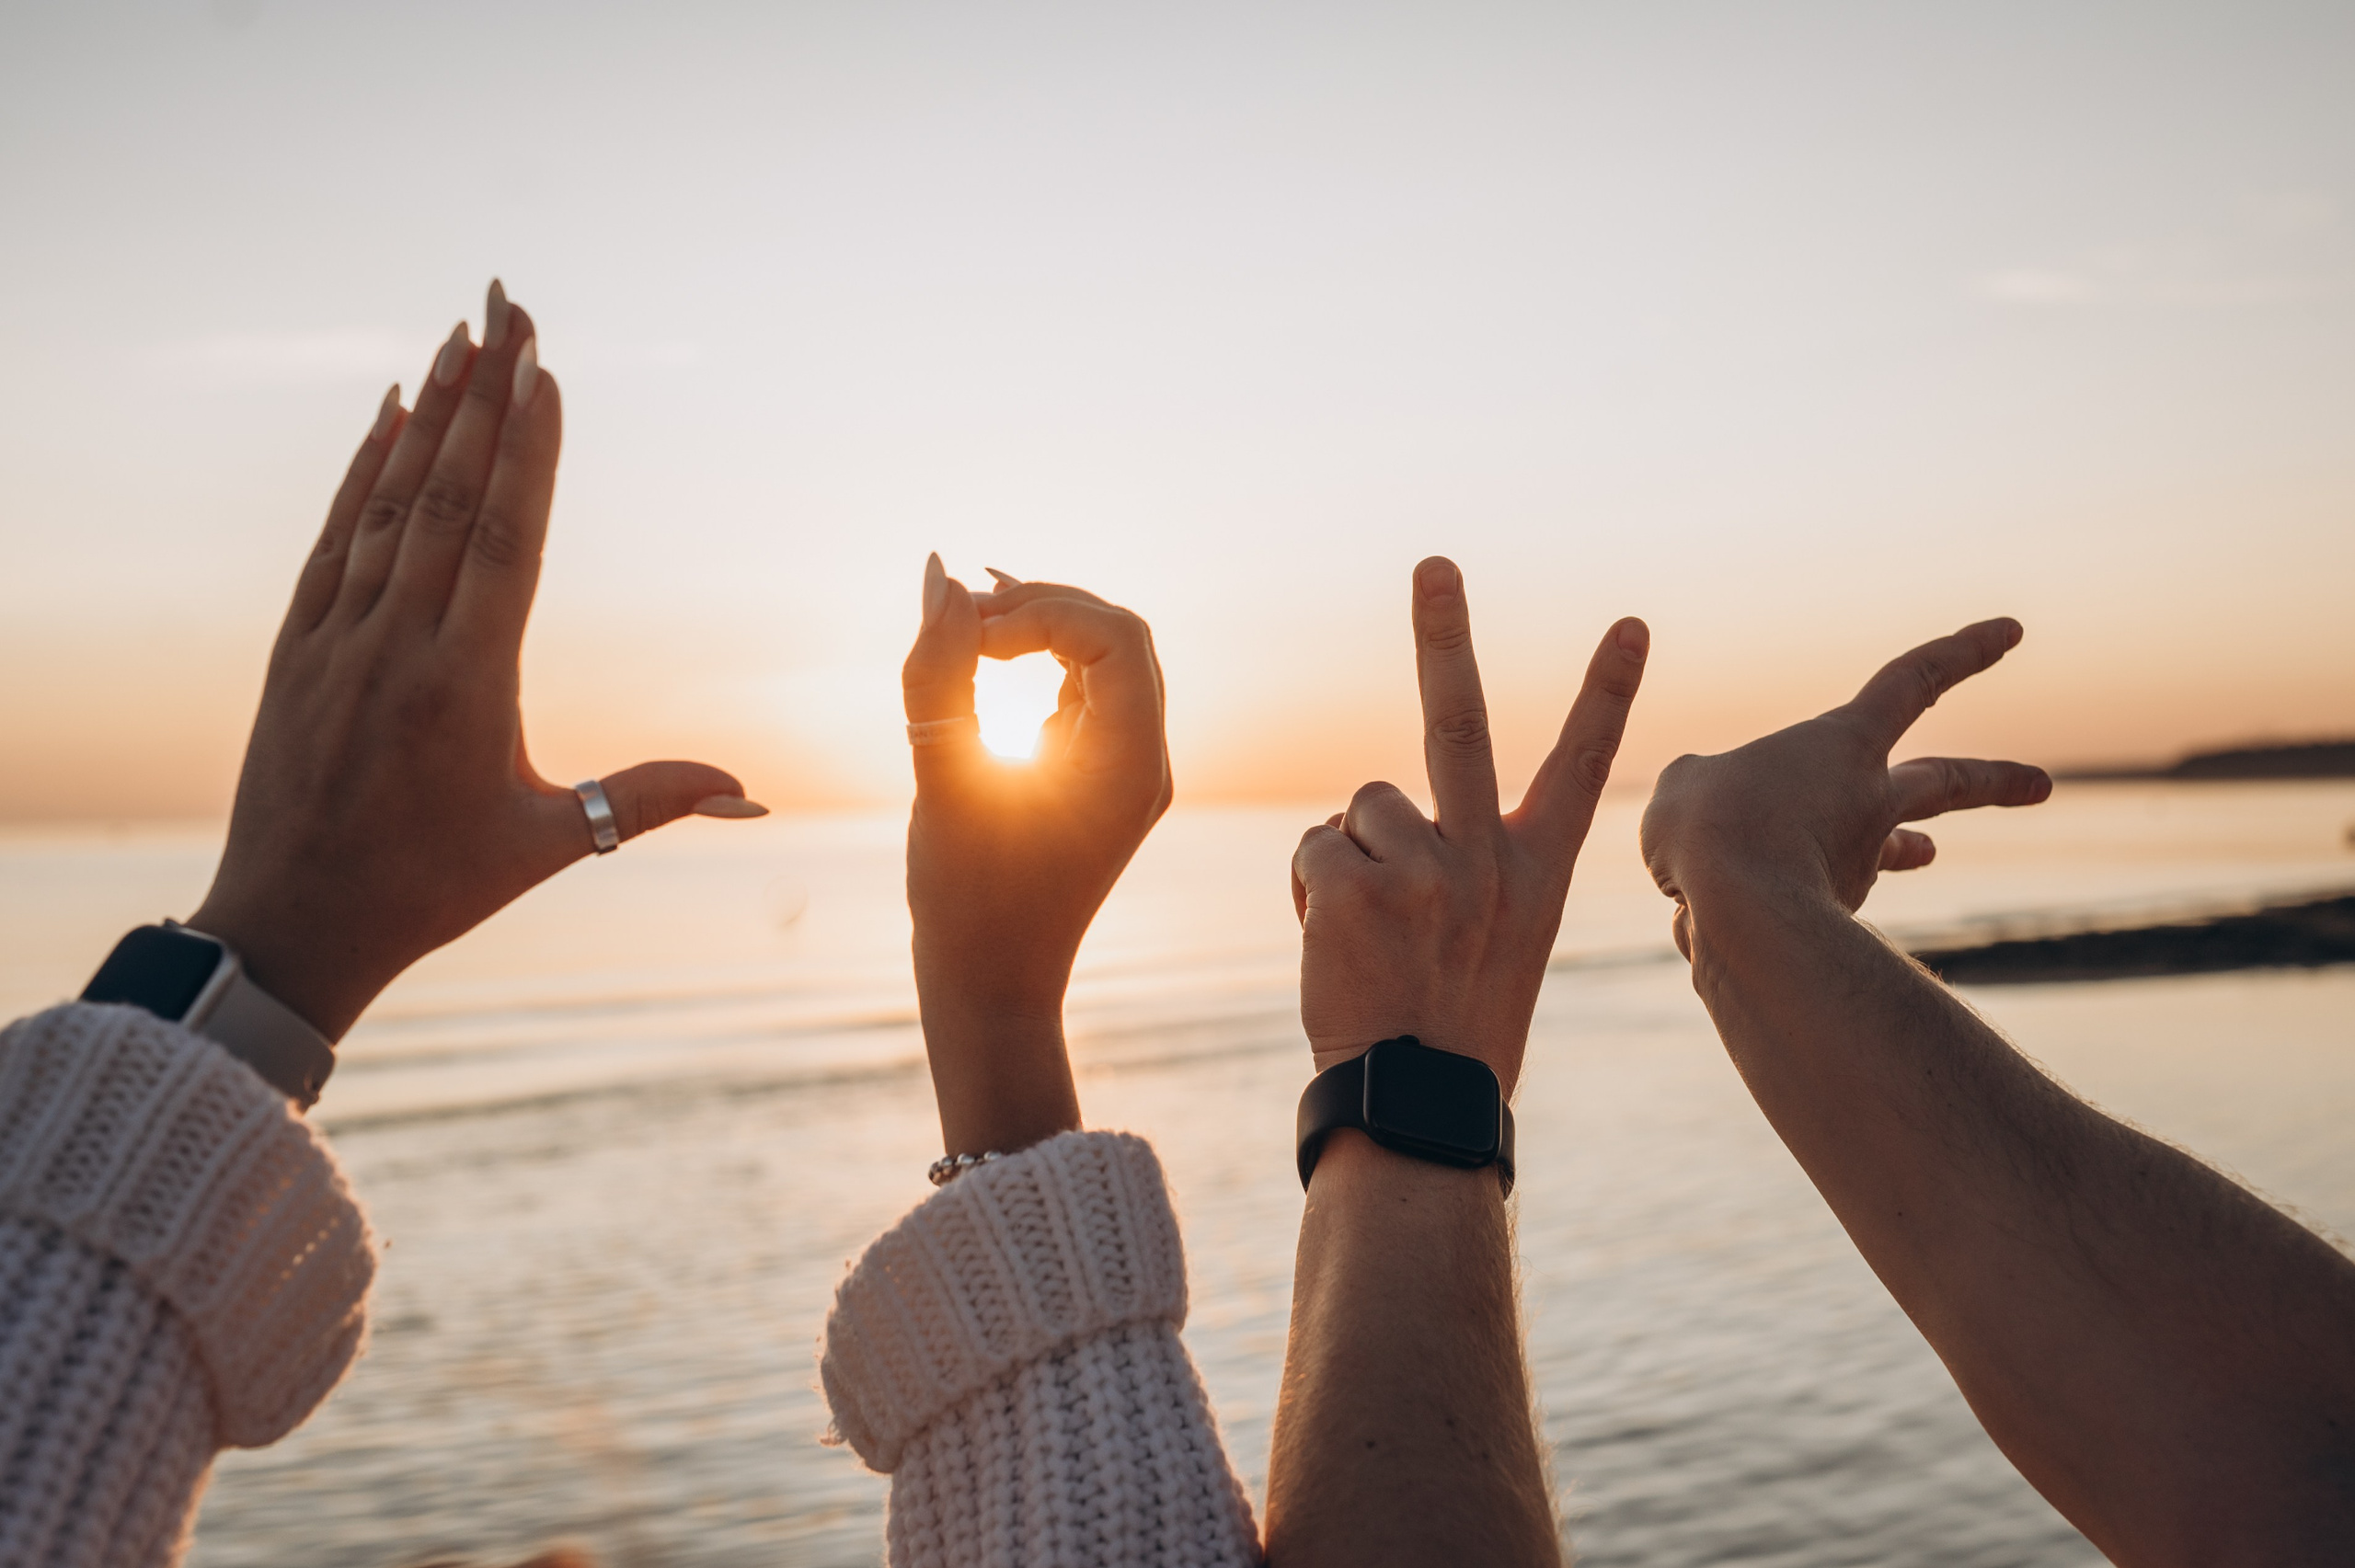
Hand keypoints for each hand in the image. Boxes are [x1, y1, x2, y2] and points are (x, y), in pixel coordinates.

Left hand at [188, 283, 759, 1041]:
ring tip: (460, 335)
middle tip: (509, 309)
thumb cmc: (431, 889)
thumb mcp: (549, 845)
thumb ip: (652, 800)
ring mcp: (336, 639)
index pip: (505, 541)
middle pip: (448, 496)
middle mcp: (395, 645)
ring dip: (427, 414)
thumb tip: (757, 793)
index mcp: (464, 685)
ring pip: (389, 503)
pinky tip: (388, 415)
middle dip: (484, 396)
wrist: (291, 927)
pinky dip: (362, 471)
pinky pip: (336, 538)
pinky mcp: (294, 648)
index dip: (528, 452)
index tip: (546, 373)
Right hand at [900, 555, 1171, 1153]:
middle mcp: (1144, 762)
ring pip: (1106, 662)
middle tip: (962, 614)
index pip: (1117, 637)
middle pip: (1119, 638)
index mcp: (1130, 765)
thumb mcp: (944, 778)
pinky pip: (1087, 695)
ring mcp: (1125, 771)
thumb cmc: (967, 900)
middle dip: (1042, 609)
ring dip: (1041, 629)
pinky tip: (984, 654)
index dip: (1043, 610)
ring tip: (966, 619)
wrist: (992, 989)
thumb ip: (939, 673)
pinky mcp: (1097, 780)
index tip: (969, 635)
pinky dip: (1041, 664)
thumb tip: (943, 573)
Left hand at [1290, 557, 1647, 1096]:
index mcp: (1537, 870)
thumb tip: (1363, 812)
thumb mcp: (1493, 940)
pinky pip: (1312, 847)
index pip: (1582, 765)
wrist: (1419, 1104)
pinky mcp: (1359, 884)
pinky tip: (1335, 945)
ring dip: (1346, 857)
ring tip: (1370, 933)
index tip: (1633, 624)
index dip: (1608, 692)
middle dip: (1445, 631)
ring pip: (1358, 806)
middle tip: (1434, 563)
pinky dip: (1309, 891)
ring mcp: (1427, 868)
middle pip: (1458, 719)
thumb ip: (1459, 865)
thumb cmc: (1448, 1026)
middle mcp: (1489, 857)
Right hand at [1639, 618, 2050, 955]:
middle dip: (1996, 781)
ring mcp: (1856, 865)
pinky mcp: (1830, 919)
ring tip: (1927, 854)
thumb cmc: (1717, 827)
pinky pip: (1810, 896)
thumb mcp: (1691, 785)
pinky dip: (1785, 894)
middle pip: (1944, 781)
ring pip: (1890, 848)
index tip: (2014, 631)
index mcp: (1844, 747)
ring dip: (1907, 849)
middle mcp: (1868, 803)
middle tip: (2044, 784)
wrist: (1739, 917)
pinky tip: (1746, 905)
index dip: (1963, 652)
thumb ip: (1707, 789)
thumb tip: (1714, 834)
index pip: (1913, 682)